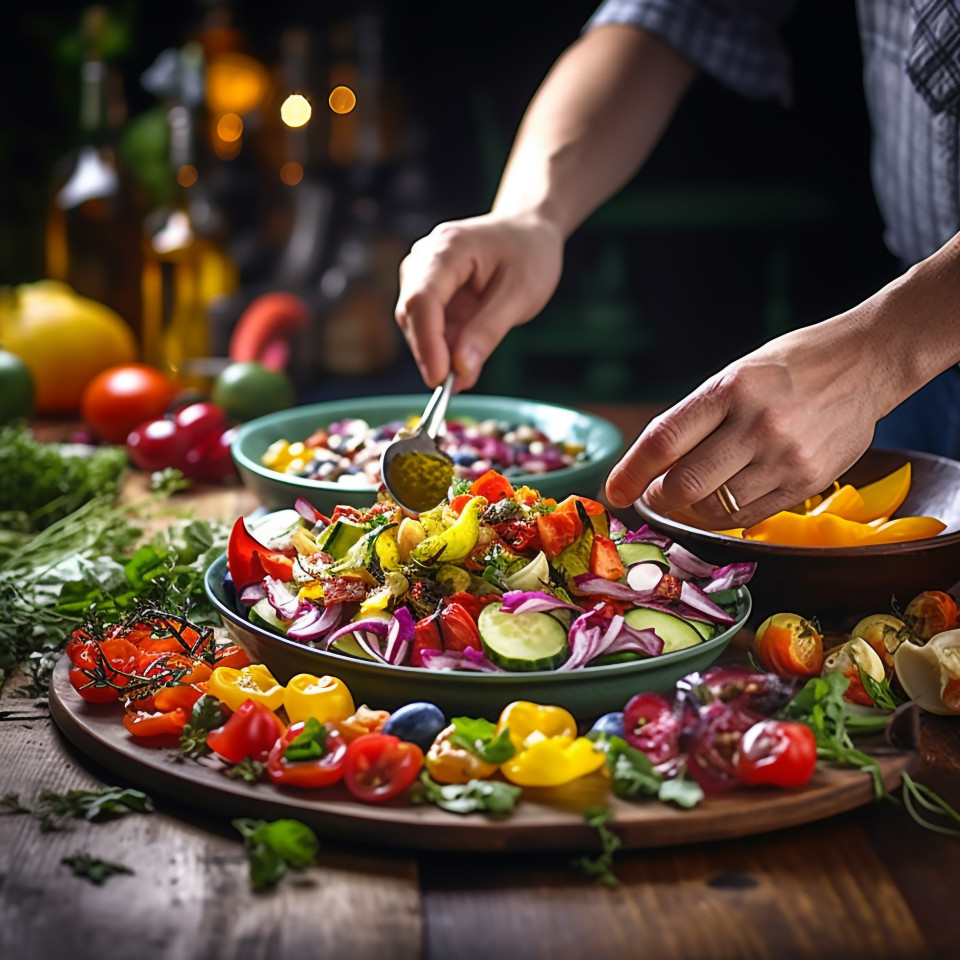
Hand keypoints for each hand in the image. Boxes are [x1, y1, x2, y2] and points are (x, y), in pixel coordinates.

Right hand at [394, 211, 563, 389]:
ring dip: (438, 354)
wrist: (529, 232)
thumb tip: (460, 370)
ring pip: (416, 325)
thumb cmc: (529, 254)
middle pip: (412, 314)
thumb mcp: (521, 294)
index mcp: (448, 248)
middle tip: (458, 384)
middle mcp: (425, 258)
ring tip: (468, 373)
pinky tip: (465, 363)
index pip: (422, 299)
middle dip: (431, 353)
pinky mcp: (429, 292)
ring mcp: (422, 274)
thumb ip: (488, 331)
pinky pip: (428, 327)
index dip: (427, 343)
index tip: (440, 379)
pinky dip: (444, 349)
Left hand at [604, 314, 888, 527]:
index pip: (663, 441)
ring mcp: (785, 457)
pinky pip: (749, 515)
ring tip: (690, 497)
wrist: (866, 362)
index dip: (630, 472)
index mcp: (730, 389)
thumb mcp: (735, 376)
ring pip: (715, 509)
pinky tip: (723, 499)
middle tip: (654, 495)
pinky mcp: (809, 482)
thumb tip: (651, 466)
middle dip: (658, 498)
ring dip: (691, 511)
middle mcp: (757, 424)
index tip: (614, 491)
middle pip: (684, 485)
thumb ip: (696, 419)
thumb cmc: (789, 367)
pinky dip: (726, 515)